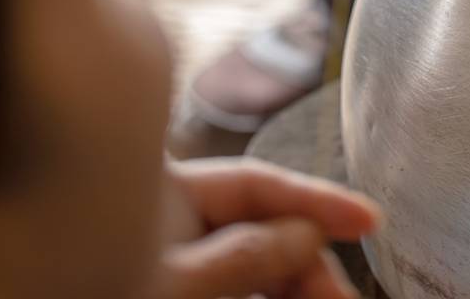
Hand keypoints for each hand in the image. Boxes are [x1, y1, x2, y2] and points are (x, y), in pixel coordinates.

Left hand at [146, 159, 379, 298]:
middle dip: (306, 262)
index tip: (371, 220)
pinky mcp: (169, 282)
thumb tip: (310, 232)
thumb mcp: (175, 285)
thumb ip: (246, 257)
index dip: (319, 201)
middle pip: (258, 228)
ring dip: (290, 285)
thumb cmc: (97, 297)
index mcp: (165, 190)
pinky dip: (264, 294)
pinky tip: (292, 295)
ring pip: (249, 263)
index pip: (258, 183)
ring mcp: (170, 254)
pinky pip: (231, 285)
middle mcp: (171, 215)